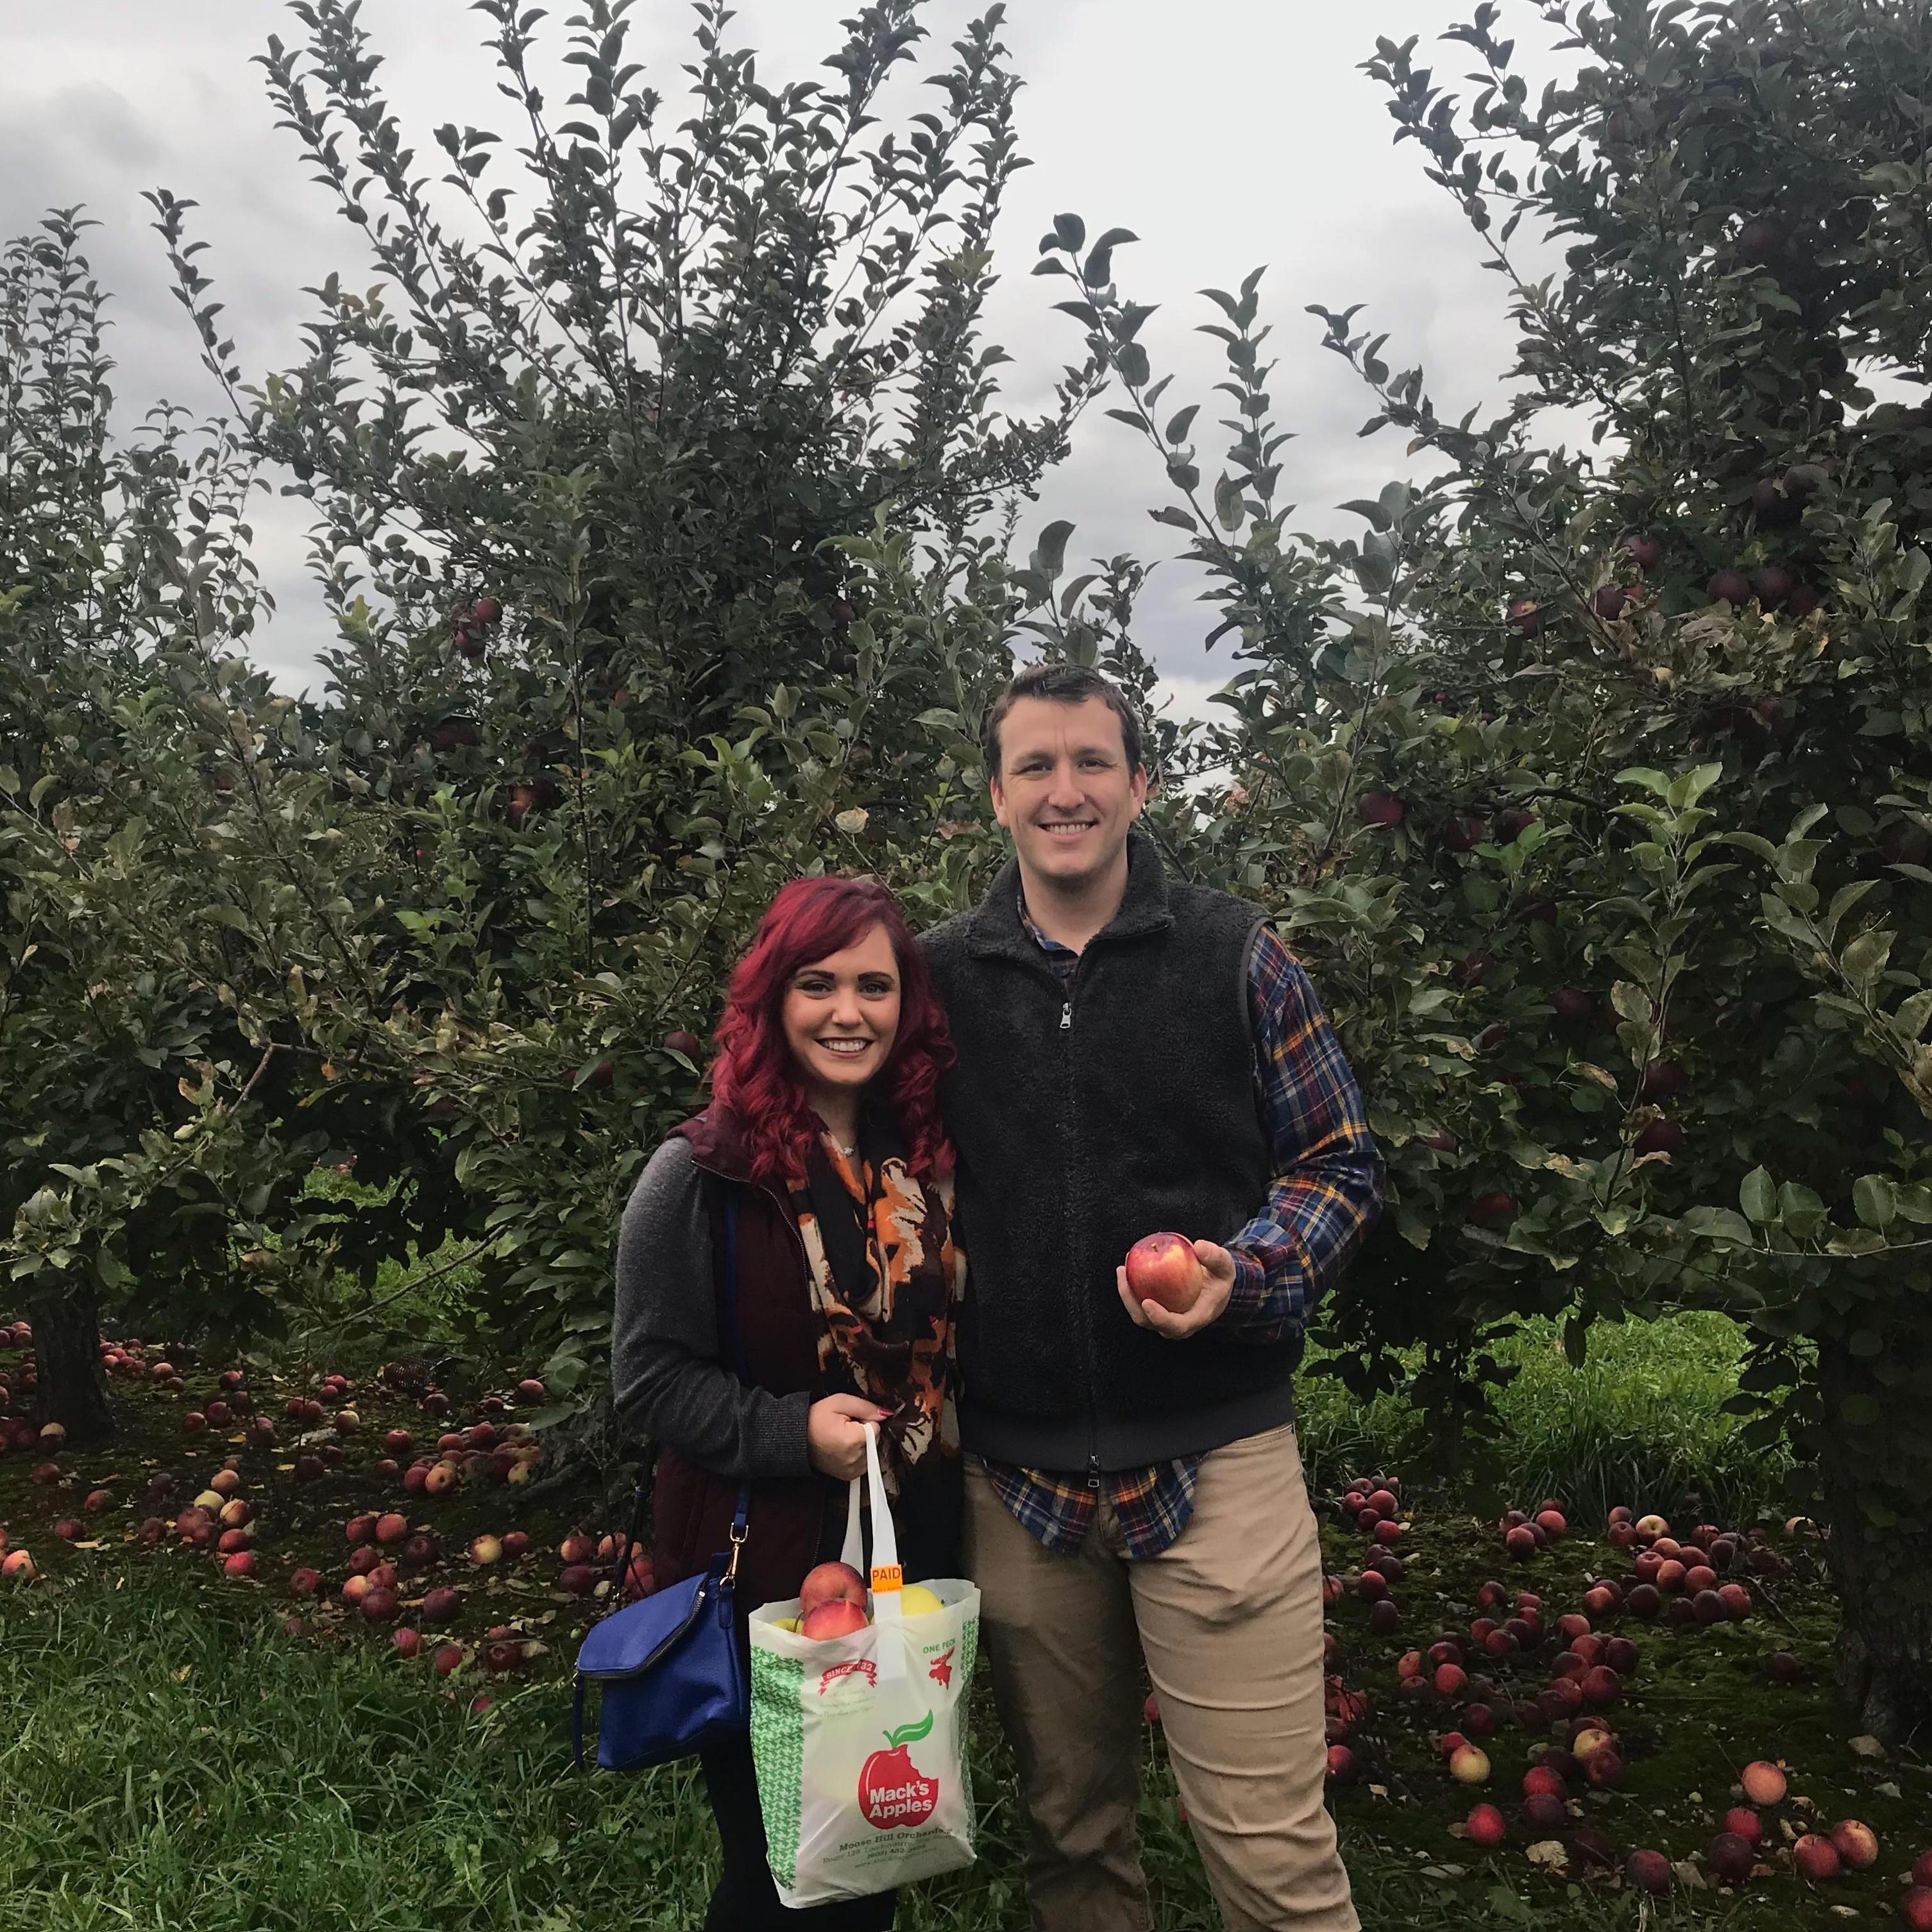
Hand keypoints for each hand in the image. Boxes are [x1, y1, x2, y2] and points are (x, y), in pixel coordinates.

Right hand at [806, 1393, 892, 1480]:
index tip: (850, 1419)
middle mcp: (855, 1458)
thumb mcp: (840, 1402)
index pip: (876, 1427)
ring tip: (843, 1438)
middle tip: (845, 1428)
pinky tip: (843, 1448)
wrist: (797, 1439)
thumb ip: (865, 1407)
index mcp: (854, 1439)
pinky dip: (858, 1455)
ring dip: (862, 1445)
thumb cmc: (815, 1419)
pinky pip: (864, 1462)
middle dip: (864, 1432)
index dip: (864, 1420)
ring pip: (871, 1451)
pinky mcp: (849, 1475)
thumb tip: (886, 1413)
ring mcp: (852, 1470)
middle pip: (875, 1440)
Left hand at [1116, 1239, 1236, 1339]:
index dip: (1159, 1318)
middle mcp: (1178, 1324)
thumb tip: (1199, 1246)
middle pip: (1149, 1322)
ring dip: (1127, 1294)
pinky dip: (1131, 1289)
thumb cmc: (1220, 1278)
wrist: (1217, 1287)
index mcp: (1197, 1318)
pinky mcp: (1158, 1311)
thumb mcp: (1225, 1265)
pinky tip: (1127, 1269)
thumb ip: (1215, 1256)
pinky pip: (1139, 1305)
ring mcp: (1166, 1320)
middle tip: (1125, 1274)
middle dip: (1132, 1302)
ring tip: (1122, 1269)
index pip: (1176, 1325)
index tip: (1147, 1302)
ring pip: (1140, 1315)